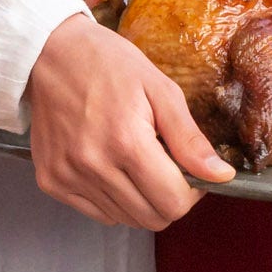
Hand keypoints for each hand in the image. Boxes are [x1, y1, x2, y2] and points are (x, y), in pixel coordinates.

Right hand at [22, 14, 231, 229]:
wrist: (51, 52)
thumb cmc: (109, 64)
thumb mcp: (161, 90)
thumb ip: (190, 139)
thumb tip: (221, 176)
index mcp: (126, 141)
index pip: (173, 202)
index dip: (192, 193)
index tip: (191, 173)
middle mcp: (93, 165)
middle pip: (151, 219)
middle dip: (170, 199)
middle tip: (168, 169)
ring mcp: (67, 176)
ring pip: (125, 219)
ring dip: (141, 200)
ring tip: (136, 162)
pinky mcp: (51, 181)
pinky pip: (96, 213)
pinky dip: (113, 200)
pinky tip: (112, 167)